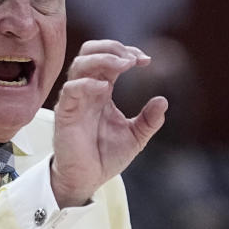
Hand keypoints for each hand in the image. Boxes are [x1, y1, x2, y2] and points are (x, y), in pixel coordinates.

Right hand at [50, 40, 167, 206]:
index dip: (127, 52)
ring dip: (103, 58)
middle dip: (112, 47)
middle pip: (90, 52)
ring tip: (123, 64)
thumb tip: (163, 100)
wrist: (86, 180)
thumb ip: (149, 120)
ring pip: (79, 64)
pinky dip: (86, 83)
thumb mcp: (135, 137)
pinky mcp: (65, 114)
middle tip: (132, 59)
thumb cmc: (105, 157)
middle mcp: (87, 91)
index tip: (146, 61)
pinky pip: (70, 90)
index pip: (109, 58)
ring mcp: (75, 101)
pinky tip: (104, 87)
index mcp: (102, 91)